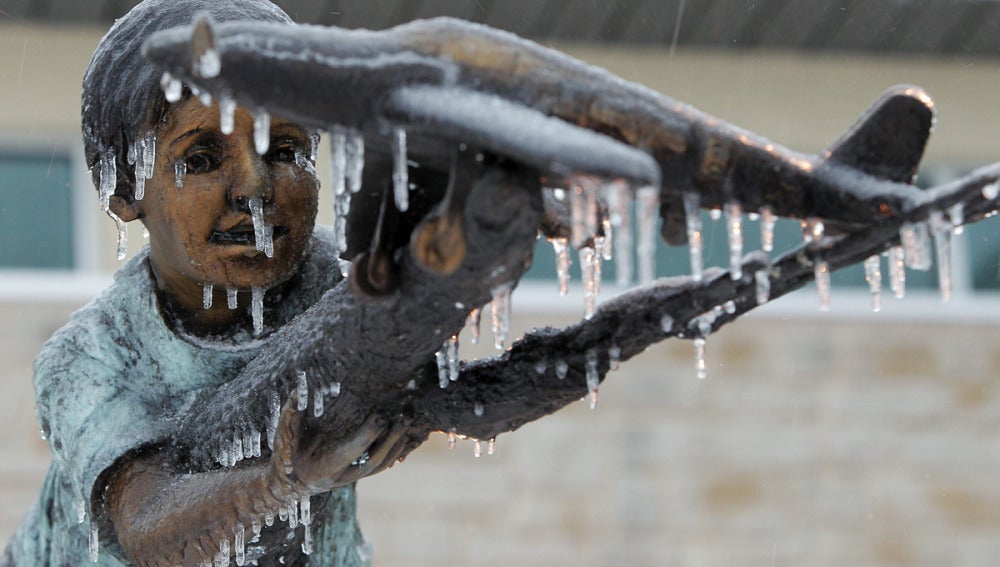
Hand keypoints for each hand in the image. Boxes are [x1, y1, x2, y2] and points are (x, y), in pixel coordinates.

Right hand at [270, 393, 409, 493]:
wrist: (292, 482)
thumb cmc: (287, 455)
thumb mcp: (284, 437)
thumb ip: (291, 415)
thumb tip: (299, 390)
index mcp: (323, 468)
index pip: (349, 452)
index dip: (366, 436)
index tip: (380, 416)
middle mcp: (341, 477)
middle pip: (372, 462)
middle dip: (389, 441)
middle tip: (402, 419)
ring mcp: (352, 477)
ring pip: (380, 465)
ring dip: (396, 445)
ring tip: (407, 423)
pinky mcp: (358, 473)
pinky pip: (381, 465)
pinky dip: (395, 452)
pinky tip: (405, 435)